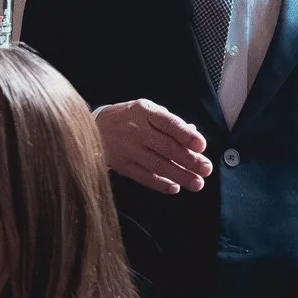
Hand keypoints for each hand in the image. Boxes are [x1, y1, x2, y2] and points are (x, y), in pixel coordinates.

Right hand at [94, 99, 212, 193]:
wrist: (91, 128)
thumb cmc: (127, 118)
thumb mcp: (146, 110)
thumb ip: (169, 122)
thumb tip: (193, 133)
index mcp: (145, 112)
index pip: (169, 123)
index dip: (186, 135)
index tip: (202, 146)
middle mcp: (136, 130)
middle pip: (166, 147)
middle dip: (189, 160)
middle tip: (206, 169)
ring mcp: (128, 149)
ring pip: (157, 164)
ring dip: (180, 175)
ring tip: (197, 183)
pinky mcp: (122, 165)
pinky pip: (144, 176)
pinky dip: (160, 183)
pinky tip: (175, 187)